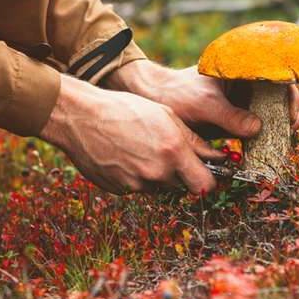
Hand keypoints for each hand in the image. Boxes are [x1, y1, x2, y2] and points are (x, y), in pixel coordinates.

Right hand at [40, 75, 223, 194]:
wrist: (81, 117)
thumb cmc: (126, 109)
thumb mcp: (167, 116)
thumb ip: (194, 141)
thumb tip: (217, 156)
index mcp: (173, 152)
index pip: (206, 185)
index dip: (208, 179)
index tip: (206, 171)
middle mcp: (157, 173)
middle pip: (183, 186)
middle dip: (182, 174)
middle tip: (169, 152)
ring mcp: (137, 184)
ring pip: (160, 187)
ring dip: (159, 174)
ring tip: (143, 148)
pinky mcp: (120, 190)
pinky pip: (138, 187)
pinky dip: (137, 176)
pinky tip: (127, 155)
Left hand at [105, 60, 298, 135]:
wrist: (153, 100)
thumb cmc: (177, 94)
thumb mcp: (204, 105)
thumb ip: (230, 117)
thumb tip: (257, 129)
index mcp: (243, 70)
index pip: (279, 78)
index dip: (291, 97)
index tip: (291, 117)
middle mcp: (246, 84)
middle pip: (278, 98)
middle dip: (285, 117)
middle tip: (287, 135)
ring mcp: (240, 100)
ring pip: (268, 114)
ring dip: (274, 129)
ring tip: (276, 146)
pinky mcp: (233, 117)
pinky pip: (254, 127)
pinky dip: (260, 138)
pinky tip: (261, 150)